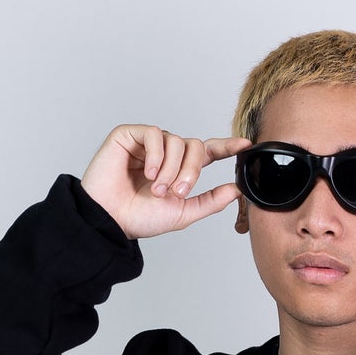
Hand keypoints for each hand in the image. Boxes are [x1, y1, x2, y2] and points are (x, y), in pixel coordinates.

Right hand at [81, 124, 246, 240]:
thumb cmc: (140, 218)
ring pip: (176, 141)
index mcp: (179, 168)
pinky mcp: (129, 135)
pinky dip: (156, 156)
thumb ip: (210, 201)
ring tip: (156, 189)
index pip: (207, 152)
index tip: (245, 146)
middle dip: (192, 170)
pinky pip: (154, 134)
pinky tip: (148, 173)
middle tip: (179, 192)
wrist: (110, 220)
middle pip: (195, 146)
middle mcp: (166, 153)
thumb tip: (237, 190)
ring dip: (171, 169)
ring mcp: (147, 143)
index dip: (226, 147)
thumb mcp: (183, 213)